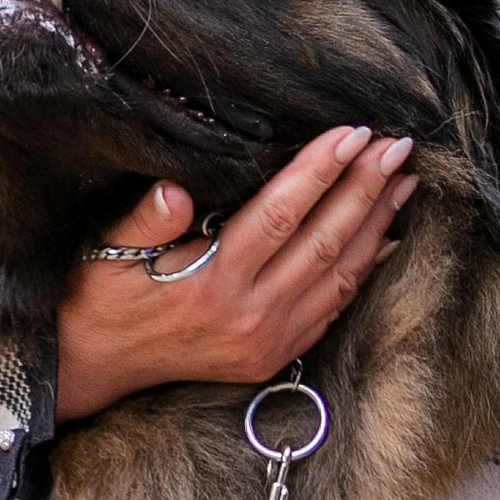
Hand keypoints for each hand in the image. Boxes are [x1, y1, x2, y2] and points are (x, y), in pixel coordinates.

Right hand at [53, 127, 414, 423]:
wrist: (94, 367)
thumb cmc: (100, 297)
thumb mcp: (104, 253)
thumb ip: (143, 221)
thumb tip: (174, 191)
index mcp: (210, 282)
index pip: (281, 214)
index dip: (321, 170)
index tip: (353, 132)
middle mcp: (248, 316)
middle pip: (324, 242)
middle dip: (366, 189)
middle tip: (398, 146)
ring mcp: (266, 341)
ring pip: (339, 276)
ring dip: (377, 226)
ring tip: (404, 182)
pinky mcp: (273, 357)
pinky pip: (332, 310)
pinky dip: (363, 272)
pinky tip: (385, 239)